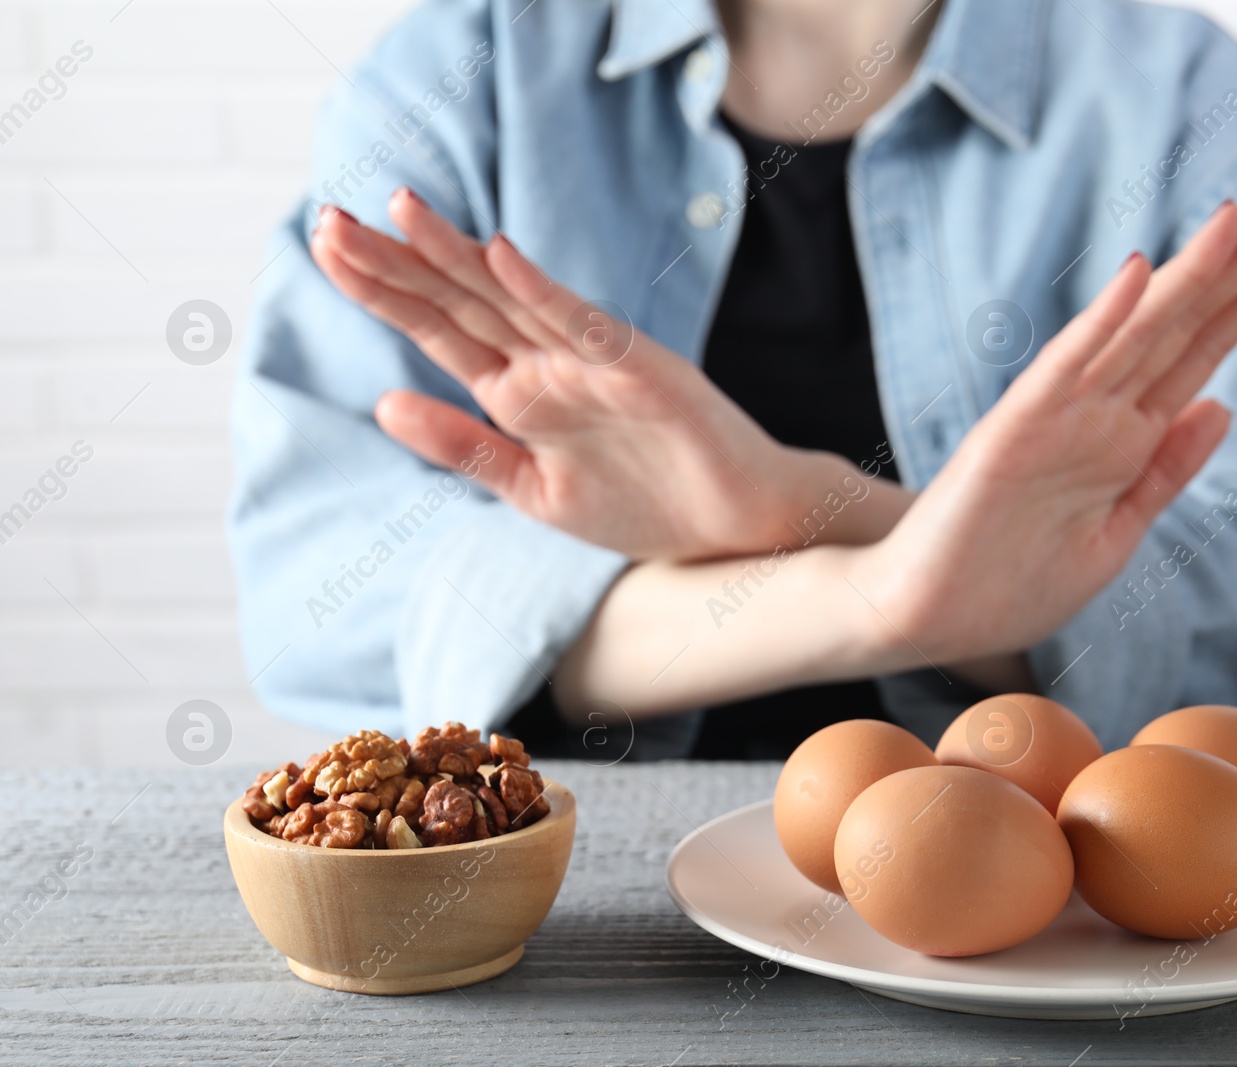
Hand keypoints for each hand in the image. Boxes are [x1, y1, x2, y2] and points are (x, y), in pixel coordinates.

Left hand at [308, 189, 905, 560]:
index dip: (382, 288)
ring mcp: (595, 361)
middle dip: (395, 260)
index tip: (324, 248)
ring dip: (456, 256)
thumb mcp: (533, 490)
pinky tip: (500, 256)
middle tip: (329, 219)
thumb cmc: (646, 505)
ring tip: (398, 210)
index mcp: (519, 391)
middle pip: (460, 300)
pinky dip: (545, 292)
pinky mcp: (644, 370)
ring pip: (512, 299)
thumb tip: (383, 403)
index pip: (437, 327)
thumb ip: (465, 446)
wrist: (738, 526)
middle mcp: (549, 362)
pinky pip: (587, 328)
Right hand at [850, 192, 1236, 664]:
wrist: (926, 622)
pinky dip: (1099, 325)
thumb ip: (1165, 471)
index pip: (1200, 351)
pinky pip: (1063, 372)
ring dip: (1185, 278)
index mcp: (1127, 440)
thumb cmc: (1010, 584)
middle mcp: (1097, 416)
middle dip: (1235, 268)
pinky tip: (1136, 276)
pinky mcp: (1010, 436)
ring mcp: (1055, 420)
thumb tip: (1223, 405)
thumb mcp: (1116, 536)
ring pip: (1133, 337)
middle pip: (1179, 329)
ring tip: (1236, 218)